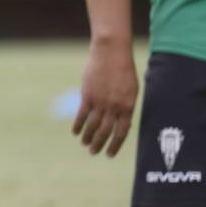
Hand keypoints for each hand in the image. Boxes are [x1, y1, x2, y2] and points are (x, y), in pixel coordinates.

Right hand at [74, 40, 138, 156]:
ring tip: (84, 144)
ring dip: (88, 137)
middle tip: (93, 152)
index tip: (109, 154)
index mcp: (128, 106)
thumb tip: (118, 120)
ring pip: (93, 125)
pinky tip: (75, 132)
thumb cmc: (123, 69)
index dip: (115, 145)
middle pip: (106, 132)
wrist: (111, 53)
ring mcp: (100, 101)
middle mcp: (115, 107)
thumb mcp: (130, 89)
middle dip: (99, 144)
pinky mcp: (87, 95)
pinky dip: (78, 125)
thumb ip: (124, 105)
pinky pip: (81, 115)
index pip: (122, 132)